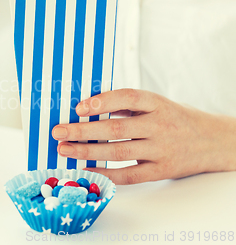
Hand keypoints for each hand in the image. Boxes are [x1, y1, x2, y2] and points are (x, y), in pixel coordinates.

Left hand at [52, 89, 235, 184]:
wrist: (213, 141)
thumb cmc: (175, 118)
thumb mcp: (157, 104)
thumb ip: (127, 105)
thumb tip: (87, 107)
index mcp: (157, 103)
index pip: (127, 98)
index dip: (102, 102)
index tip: (78, 107)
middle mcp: (160, 125)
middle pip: (116, 129)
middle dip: (83, 131)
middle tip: (58, 131)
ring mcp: (162, 150)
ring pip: (119, 152)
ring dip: (88, 152)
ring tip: (65, 150)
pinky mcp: (161, 170)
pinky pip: (130, 175)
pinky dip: (106, 173)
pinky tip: (86, 169)